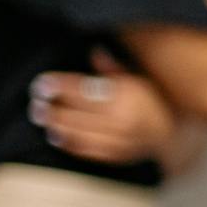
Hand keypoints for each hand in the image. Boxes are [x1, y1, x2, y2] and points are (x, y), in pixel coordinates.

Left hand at [29, 53, 179, 165]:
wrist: (170, 136)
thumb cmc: (150, 102)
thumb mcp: (136, 80)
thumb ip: (112, 69)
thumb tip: (94, 50)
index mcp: (126, 97)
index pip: (85, 90)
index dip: (60, 86)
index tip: (42, 83)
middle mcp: (121, 119)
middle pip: (76, 113)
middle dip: (52, 107)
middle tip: (35, 102)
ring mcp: (117, 140)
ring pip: (77, 133)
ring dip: (55, 125)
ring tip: (41, 116)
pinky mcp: (113, 156)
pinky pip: (85, 150)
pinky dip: (67, 143)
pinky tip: (54, 135)